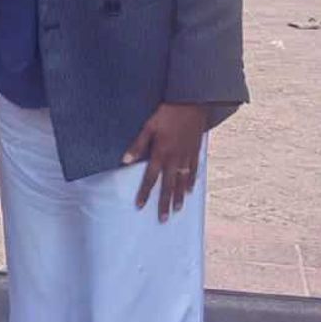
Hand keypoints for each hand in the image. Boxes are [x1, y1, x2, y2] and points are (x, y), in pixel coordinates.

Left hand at [122, 103, 207, 220]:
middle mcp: (175, 158)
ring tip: (177, 210)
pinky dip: (191, 181)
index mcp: (161, 153)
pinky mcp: (195, 151)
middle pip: (168, 185)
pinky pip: (194, 170)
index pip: (150, 178)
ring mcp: (187, 156)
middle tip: (162, 219)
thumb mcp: (148, 127)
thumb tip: (124, 161)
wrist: (192, 102)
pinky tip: (190, 190)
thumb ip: (137, 145)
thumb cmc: (167, 113)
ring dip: (179, 196)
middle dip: (164, 203)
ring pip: (182, 181)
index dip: (144, 192)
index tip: (139, 206)